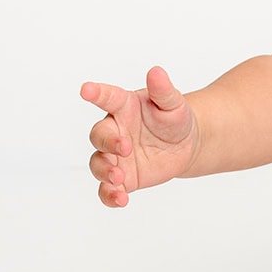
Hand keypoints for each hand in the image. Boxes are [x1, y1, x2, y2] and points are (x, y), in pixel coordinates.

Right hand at [81, 67, 198, 207]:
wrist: (186, 145)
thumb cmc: (174, 118)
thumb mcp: (173, 104)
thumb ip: (163, 91)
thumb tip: (157, 72)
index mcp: (123, 107)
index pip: (107, 97)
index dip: (96, 93)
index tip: (86, 89)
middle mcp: (115, 131)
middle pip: (98, 136)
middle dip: (108, 143)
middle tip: (125, 148)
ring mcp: (115, 156)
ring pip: (98, 164)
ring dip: (104, 171)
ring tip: (119, 178)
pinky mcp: (123, 178)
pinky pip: (108, 189)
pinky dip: (110, 195)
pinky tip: (120, 199)